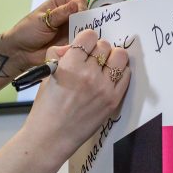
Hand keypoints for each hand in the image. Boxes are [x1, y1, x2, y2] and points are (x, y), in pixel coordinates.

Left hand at [3, 0, 87, 73]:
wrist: (21, 51)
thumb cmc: (26, 31)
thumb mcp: (41, 20)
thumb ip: (59, 14)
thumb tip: (76, 4)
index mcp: (60, 2)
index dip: (81, 4)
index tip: (81, 11)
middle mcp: (69, 14)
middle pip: (86, 12)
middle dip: (90, 18)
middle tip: (91, 25)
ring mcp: (72, 29)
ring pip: (88, 27)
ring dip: (90, 31)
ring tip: (90, 36)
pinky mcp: (73, 42)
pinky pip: (84, 41)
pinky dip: (86, 43)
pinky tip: (88, 45)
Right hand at [19, 29, 130, 172]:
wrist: (51, 137)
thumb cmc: (46, 107)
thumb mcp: (47, 75)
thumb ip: (59, 55)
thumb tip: (73, 45)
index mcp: (70, 65)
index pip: (89, 36)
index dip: (86, 39)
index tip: (85, 46)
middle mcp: (89, 74)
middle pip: (105, 45)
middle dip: (98, 49)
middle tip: (93, 59)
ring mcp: (103, 88)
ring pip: (120, 56)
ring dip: (113, 57)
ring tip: (105, 66)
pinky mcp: (113, 100)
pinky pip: (126, 76)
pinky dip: (120, 72)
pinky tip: (111, 77)